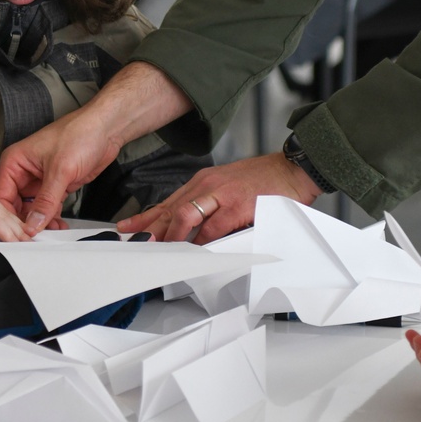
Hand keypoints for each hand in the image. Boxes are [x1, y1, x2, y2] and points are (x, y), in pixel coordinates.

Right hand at [0, 113, 125, 234]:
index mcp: (15, 161)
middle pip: (15, 205)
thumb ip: (46, 201)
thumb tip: (33, 224)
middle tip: (34, 238)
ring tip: (50, 233)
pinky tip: (58, 225)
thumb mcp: (60, 170)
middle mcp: (25, 171)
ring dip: (40, 222)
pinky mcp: (56, 185)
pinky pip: (48, 206)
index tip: (17, 234)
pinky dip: (52, 217)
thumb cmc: (80, 133)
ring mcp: (41, 179)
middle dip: (25, 222)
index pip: (1, 195)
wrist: (106, 129)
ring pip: (32, 209)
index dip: (7, 217)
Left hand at [117, 153, 322, 242]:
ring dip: (171, 236)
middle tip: (134, 242)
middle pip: (170, 209)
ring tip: (159, 250)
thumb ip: (210, 204)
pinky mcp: (237, 206)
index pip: (168, 201)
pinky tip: (192, 251)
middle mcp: (207, 185)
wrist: (292, 169)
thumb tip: (191, 226)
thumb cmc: (264, 180)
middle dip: (150, 228)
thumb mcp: (229, 186)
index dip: (145, 216)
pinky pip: (212, 227)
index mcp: (204, 182)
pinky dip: (200, 242)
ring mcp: (222, 194)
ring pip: (185, 216)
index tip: (127, 227)